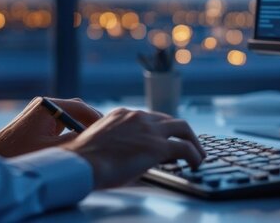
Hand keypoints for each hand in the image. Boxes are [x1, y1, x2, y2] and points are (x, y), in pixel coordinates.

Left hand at [0, 97, 101, 157]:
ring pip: (70, 116)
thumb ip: (75, 140)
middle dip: (90, 123)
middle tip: (102, 138)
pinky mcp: (39, 120)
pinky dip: (71, 130)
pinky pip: (62, 121)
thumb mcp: (52, 150)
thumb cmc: (19, 154)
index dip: (96, 120)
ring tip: (92, 142)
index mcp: (47, 106)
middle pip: (77, 109)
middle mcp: (44, 104)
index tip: (107, 133)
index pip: (80, 108)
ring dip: (81, 127)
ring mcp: (41, 111)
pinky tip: (77, 144)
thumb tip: (93, 136)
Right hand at [60, 108, 204, 189]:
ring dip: (193, 142)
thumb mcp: (104, 143)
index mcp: (122, 114)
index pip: (151, 117)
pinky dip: (195, 155)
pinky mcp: (158, 146)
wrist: (81, 163)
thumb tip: (135, 157)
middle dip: (181, 132)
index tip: (167, 139)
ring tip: (198, 156)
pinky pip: (185, 148)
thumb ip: (121, 142)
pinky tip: (196, 164)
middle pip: (169, 119)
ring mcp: (149, 129)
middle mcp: (138, 116)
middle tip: (188, 145)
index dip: (162, 130)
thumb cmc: (86, 160)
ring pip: (183, 128)